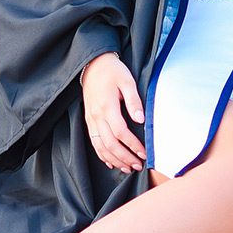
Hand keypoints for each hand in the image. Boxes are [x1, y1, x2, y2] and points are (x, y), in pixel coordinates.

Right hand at [80, 51, 145, 172]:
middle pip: (110, 144)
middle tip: (138, 165)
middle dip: (125, 158)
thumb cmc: (113, 71)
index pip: (120, 132)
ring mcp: (91, 119)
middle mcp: (96, 116)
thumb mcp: (127, 80)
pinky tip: (111, 162)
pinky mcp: (88, 120)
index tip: (144, 153)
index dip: (133, 145)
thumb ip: (134, 100)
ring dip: (114, 160)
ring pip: (100, 146)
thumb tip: (140, 119)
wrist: (93, 64)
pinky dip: (102, 155)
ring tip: (127, 168)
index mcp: (107, 106)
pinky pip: (93, 142)